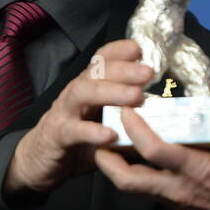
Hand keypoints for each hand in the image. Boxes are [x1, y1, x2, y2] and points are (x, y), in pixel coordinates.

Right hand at [3, 39, 152, 195]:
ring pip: (83, 93)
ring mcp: (64, 112)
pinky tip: (110, 134)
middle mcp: (76, 93)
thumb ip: (131, 117)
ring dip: (111, 92)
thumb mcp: (107, 123)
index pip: (102, 60)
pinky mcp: (56, 136)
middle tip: (149, 72)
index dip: (119, 51)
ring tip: (136, 96)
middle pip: (97, 72)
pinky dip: (92, 131)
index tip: (141, 48)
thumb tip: (169, 117)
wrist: (40, 161)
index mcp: (90, 86)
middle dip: (124, 69)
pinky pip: (73, 130)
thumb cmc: (80, 140)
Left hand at [94, 79, 209, 209]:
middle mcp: (179, 189)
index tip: (125, 109)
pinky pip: (148, 191)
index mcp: (196, 171)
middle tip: (100, 136)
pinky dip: (136, 174)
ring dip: (118, 167)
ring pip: (135, 188)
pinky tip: (138, 157)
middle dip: (108, 159)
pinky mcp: (179, 205)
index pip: (154, 151)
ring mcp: (177, 200)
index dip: (135, 129)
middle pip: (129, 181)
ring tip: (112, 144)